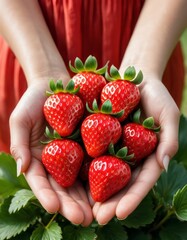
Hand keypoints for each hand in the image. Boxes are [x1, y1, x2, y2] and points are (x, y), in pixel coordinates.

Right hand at [9, 81, 92, 225]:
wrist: (57, 84)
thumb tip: (22, 169)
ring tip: (96, 213)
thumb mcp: (21, 118)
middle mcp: (56, 161)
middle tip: (82, 220)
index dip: (46, 195)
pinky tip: (110, 190)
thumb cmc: (34, 100)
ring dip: (88, 198)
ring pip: (80, 181)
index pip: (40, 182)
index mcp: (38, 157)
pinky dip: (102, 177)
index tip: (53, 208)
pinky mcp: (89, 146)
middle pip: (62, 187)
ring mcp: (73, 155)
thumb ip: (19, 143)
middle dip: (71, 204)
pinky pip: (96, 163)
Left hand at [92, 77, 179, 224]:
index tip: (119, 214)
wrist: (134, 78)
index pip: (140, 182)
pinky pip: (90, 151)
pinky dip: (81, 165)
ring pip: (102, 172)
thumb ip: (168, 140)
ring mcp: (113, 147)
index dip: (131, 199)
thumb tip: (163, 165)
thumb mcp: (167, 116)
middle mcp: (128, 156)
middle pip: (119, 183)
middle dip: (109, 202)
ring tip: (82, 207)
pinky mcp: (98, 136)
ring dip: (93, 190)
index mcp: (146, 156)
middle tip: (96, 218)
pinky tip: (69, 178)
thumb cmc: (156, 96)